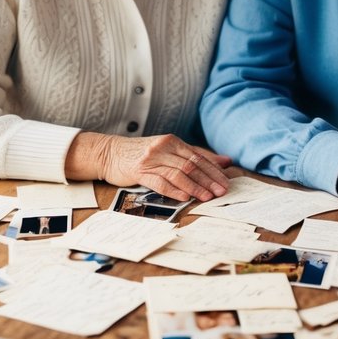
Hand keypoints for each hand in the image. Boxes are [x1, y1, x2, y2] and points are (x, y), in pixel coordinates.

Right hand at [65, 130, 230, 201]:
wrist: (111, 153)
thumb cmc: (143, 154)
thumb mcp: (169, 150)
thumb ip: (196, 155)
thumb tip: (226, 162)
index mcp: (173, 141)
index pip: (198, 156)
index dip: (214, 170)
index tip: (226, 182)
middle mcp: (163, 147)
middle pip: (191, 164)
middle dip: (208, 179)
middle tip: (222, 191)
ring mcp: (151, 159)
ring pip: (178, 173)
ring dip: (195, 186)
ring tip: (207, 197)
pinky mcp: (139, 171)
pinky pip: (160, 181)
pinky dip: (174, 190)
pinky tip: (184, 197)